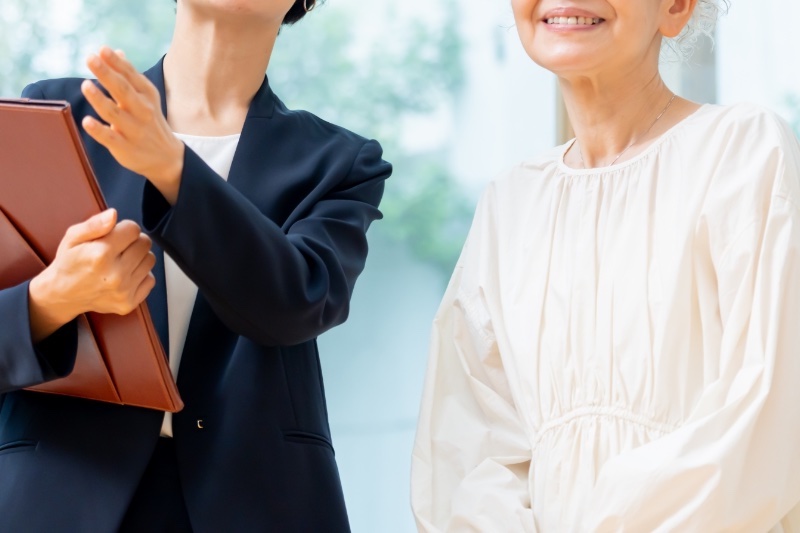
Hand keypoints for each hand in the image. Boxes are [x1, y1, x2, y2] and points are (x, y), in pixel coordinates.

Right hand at [28, 209, 156, 341]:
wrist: (62, 294)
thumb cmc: (69, 263)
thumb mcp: (72, 237)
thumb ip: (94, 224)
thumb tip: (114, 214)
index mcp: (100, 254)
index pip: (134, 229)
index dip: (125, 229)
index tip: (115, 235)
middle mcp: (115, 274)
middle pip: (145, 243)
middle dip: (133, 241)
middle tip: (119, 248)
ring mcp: (123, 291)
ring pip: (150, 260)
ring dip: (138, 257)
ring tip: (121, 261)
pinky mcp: (129, 303)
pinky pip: (150, 280)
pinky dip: (141, 275)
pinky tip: (125, 275)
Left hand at [81, 46, 183, 203]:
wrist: (166, 157)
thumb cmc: (149, 121)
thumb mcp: (145, 97)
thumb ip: (129, 75)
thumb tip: (115, 51)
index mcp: (147, 95)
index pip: (131, 75)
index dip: (116, 62)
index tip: (102, 50)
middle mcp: (142, 111)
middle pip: (123, 90)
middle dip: (107, 74)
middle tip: (91, 59)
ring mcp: (134, 130)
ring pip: (115, 113)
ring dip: (100, 99)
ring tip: (85, 85)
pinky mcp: (125, 147)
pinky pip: (110, 138)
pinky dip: (98, 130)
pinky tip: (87, 122)